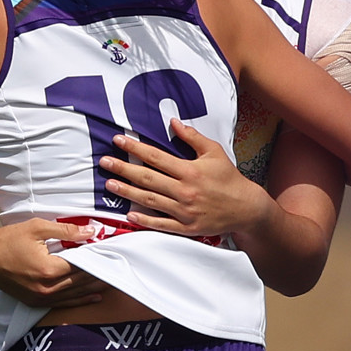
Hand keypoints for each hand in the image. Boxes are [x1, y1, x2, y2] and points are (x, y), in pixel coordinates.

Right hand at [0, 218, 107, 306]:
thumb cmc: (9, 238)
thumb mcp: (37, 227)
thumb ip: (67, 230)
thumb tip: (92, 232)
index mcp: (49, 270)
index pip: (82, 266)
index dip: (98, 258)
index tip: (113, 251)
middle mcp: (47, 289)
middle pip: (81, 283)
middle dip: (100, 274)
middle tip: (117, 266)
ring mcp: (41, 298)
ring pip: (75, 296)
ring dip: (93, 288)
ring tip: (111, 281)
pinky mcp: (35, 302)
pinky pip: (63, 303)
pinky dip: (79, 299)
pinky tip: (92, 296)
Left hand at [98, 119, 267, 237]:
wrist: (246, 208)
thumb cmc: (228, 177)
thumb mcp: (214, 151)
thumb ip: (192, 137)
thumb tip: (173, 122)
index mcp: (189, 170)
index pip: (155, 156)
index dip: (135, 148)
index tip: (118, 141)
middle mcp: (184, 190)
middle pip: (147, 178)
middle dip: (123, 169)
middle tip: (103, 163)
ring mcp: (184, 211)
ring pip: (149, 201)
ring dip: (127, 193)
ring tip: (109, 185)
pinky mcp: (186, 227)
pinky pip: (161, 225)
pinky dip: (144, 221)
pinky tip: (128, 215)